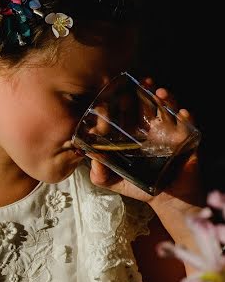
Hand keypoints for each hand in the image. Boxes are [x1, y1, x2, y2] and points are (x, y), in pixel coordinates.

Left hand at [88, 77, 202, 209]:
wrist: (167, 199)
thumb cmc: (139, 187)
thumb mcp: (113, 181)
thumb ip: (99, 173)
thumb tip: (90, 159)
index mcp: (136, 135)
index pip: (131, 112)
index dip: (127, 100)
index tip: (120, 89)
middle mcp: (154, 130)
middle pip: (152, 105)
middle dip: (147, 91)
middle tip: (143, 81)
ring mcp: (171, 134)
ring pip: (170, 110)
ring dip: (167, 99)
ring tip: (160, 93)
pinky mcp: (188, 142)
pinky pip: (190, 126)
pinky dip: (187, 118)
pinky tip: (182, 113)